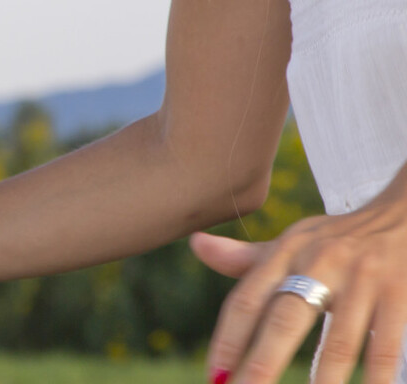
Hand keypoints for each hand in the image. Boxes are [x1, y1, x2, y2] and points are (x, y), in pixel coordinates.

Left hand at [191, 177, 406, 383]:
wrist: (404, 213)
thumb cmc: (339, 238)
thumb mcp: (294, 241)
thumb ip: (247, 258)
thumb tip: (195, 246)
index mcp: (287, 251)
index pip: (248, 299)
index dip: (228, 339)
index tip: (214, 376)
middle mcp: (319, 261)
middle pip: (284, 320)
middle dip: (261, 363)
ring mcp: (362, 277)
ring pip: (337, 341)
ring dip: (321, 381)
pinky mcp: (400, 292)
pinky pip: (383, 346)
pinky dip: (375, 378)